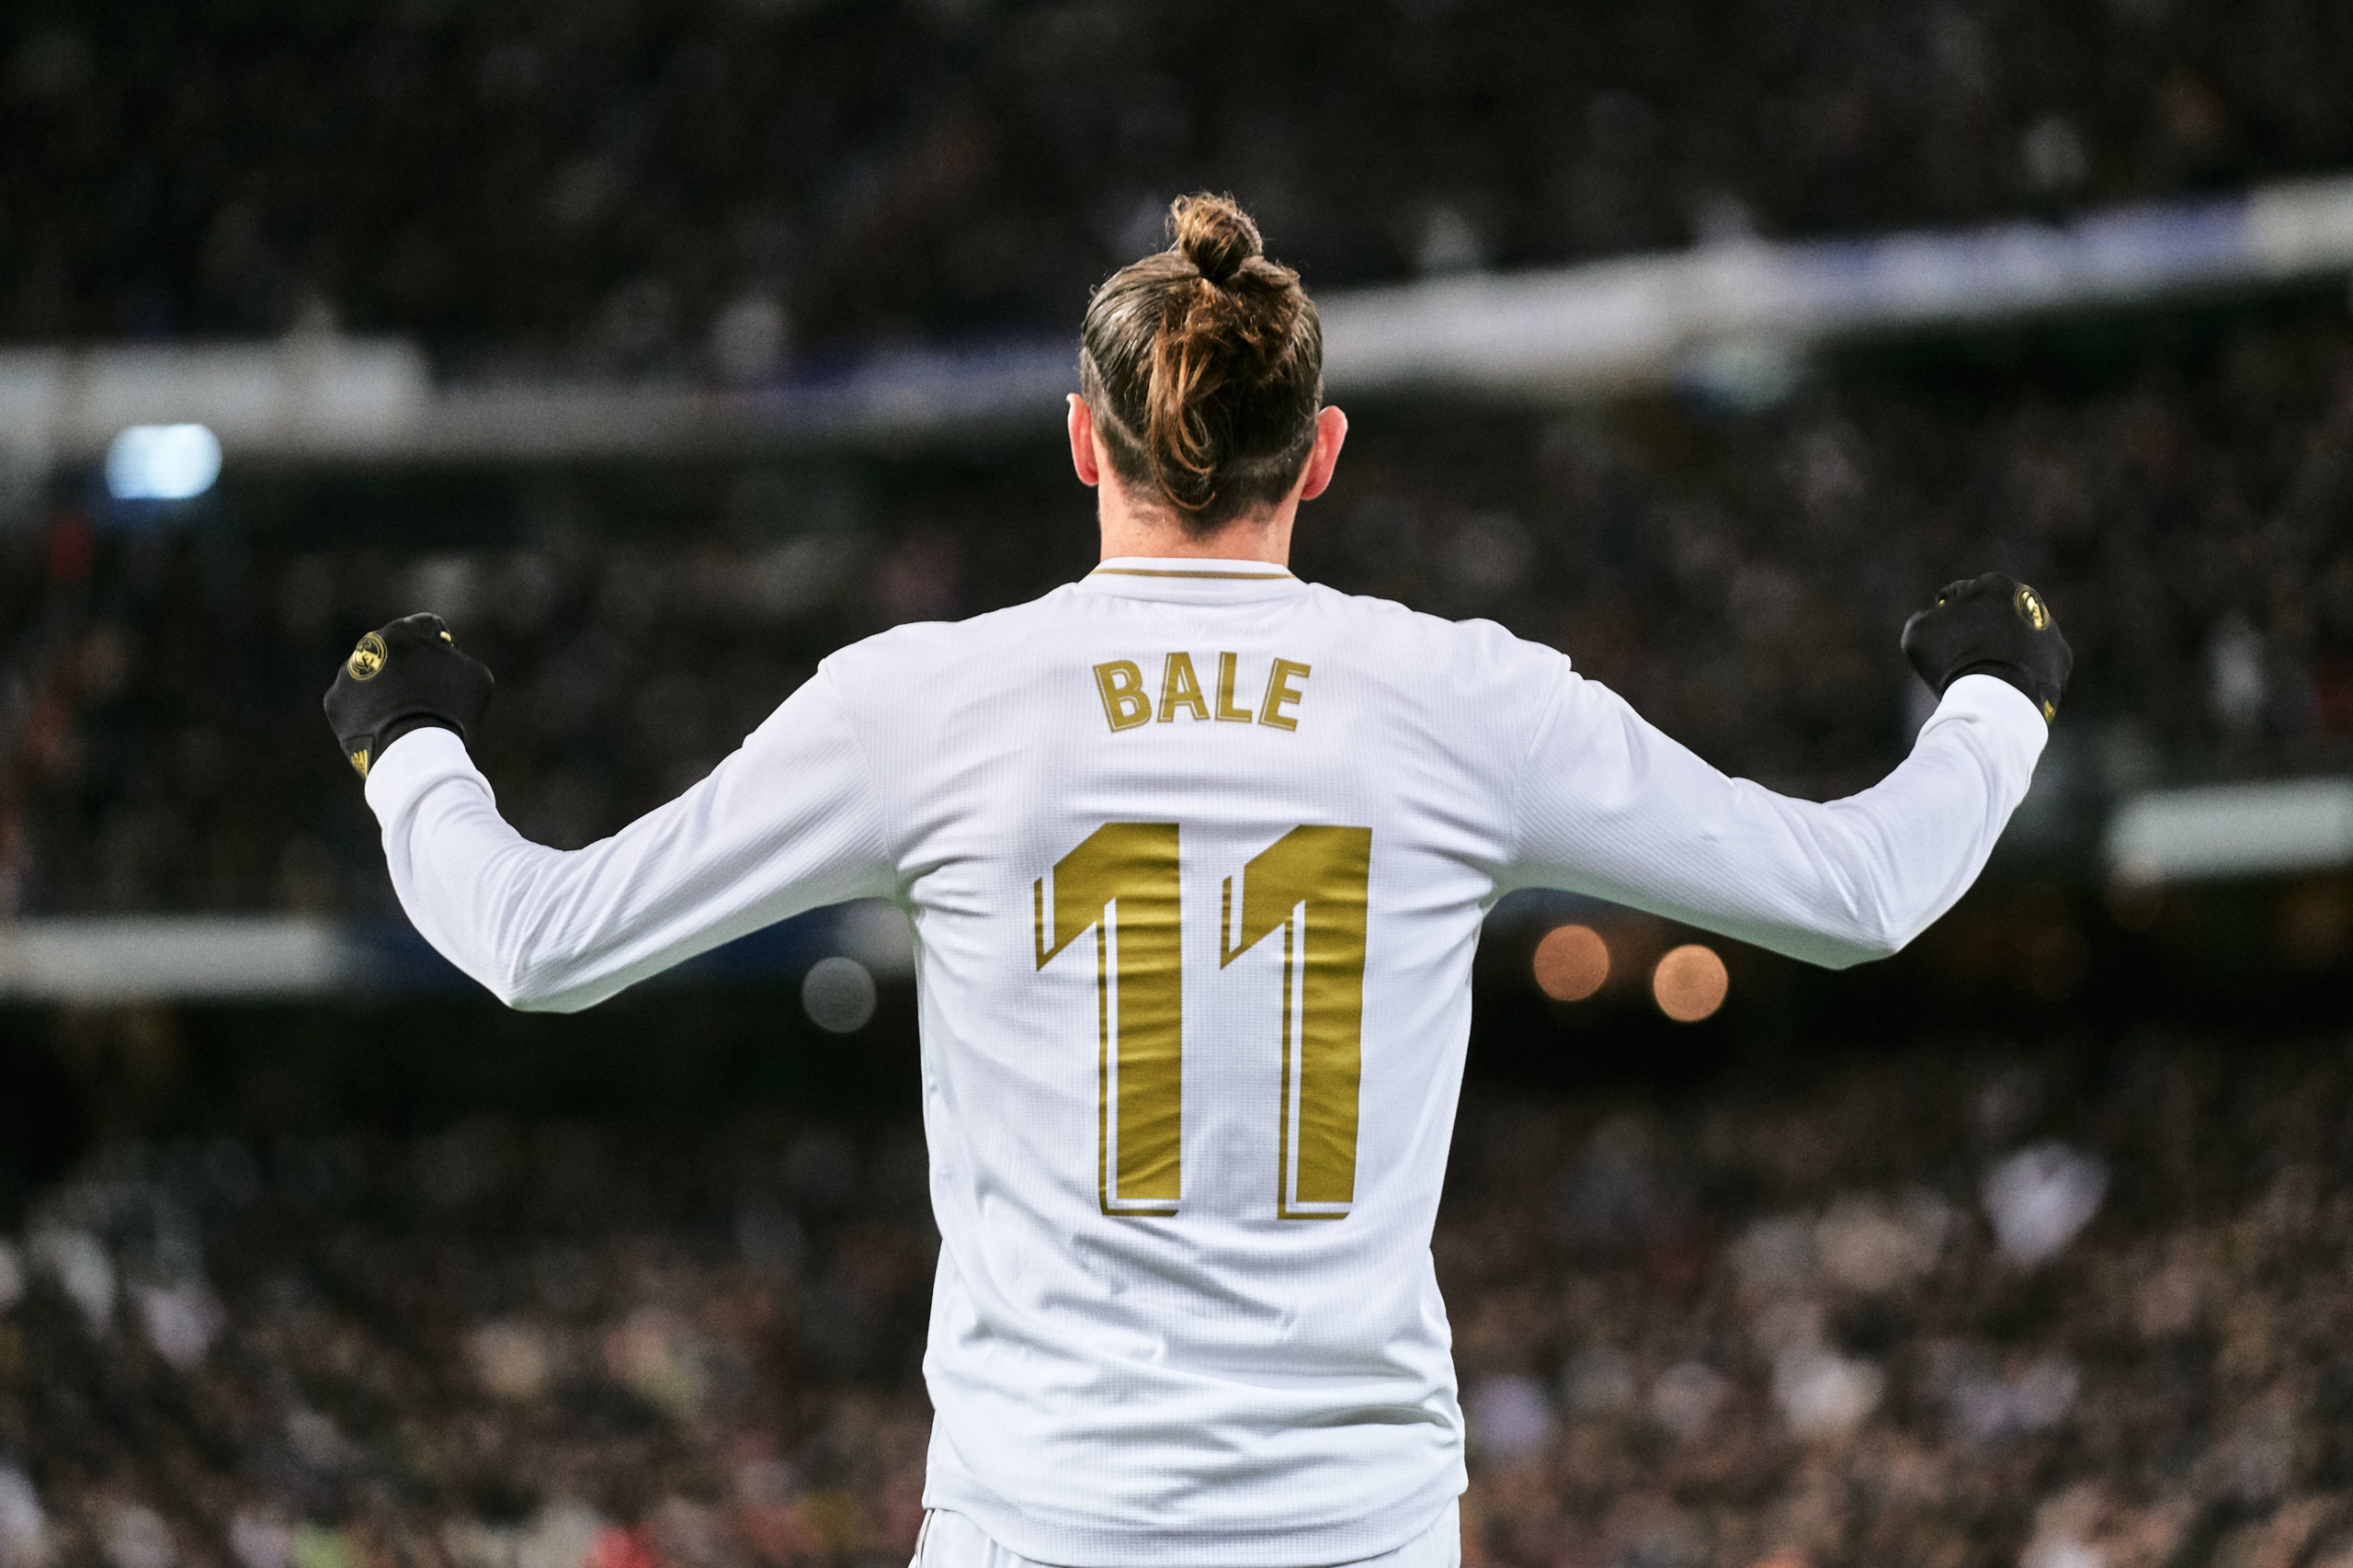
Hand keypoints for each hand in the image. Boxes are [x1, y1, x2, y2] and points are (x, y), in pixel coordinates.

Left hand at [323, 612, 493, 776]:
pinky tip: (387, 726)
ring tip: (405, 715)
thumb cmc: (451, 711)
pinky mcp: (334, 701)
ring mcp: (348, 673)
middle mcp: (370, 644)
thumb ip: (459, 659)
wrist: (414, 751)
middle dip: (410, 665)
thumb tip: (446, 661)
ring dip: (386, 686)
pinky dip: (369, 710)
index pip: (428, 627)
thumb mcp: (476, 676)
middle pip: (395, 649)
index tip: (449, 669)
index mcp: (405, 631)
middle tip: (427, 693)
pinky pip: (355, 701)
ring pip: (371, 674)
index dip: (445, 647)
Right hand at [1900, 572, 2070, 720]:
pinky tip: (2004, 684)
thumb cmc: (1951, 662)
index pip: (1959, 593)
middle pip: (1993, 612)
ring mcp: (2050, 629)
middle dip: (1978, 627)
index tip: (1938, 635)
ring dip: (2002, 647)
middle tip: (1959, 655)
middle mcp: (2030, 599)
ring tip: (1983, 674)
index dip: (1942, 614)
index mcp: (1996, 584)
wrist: (1995, 702)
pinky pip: (2035, 660)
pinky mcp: (2062, 659)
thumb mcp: (1918, 633)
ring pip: (2017, 635)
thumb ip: (1924, 616)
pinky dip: (2021, 669)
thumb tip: (1934, 618)